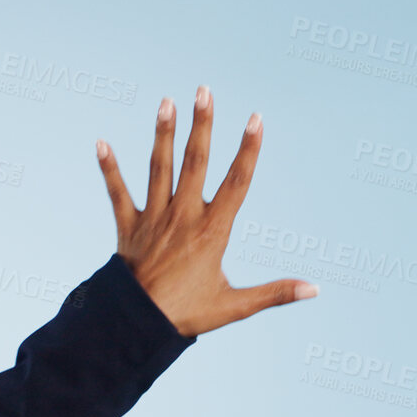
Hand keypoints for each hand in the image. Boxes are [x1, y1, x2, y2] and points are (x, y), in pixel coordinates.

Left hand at [96, 85, 316, 337]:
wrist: (136, 326)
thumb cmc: (187, 316)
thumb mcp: (236, 305)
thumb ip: (276, 293)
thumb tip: (315, 289)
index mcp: (212, 231)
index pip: (236, 182)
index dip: (248, 150)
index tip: (256, 119)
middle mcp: (183, 217)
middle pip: (195, 163)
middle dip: (201, 125)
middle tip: (204, 91)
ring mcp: (154, 220)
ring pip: (159, 169)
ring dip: (163, 134)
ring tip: (166, 102)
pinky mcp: (128, 228)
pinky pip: (117, 194)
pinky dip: (109, 169)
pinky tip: (101, 143)